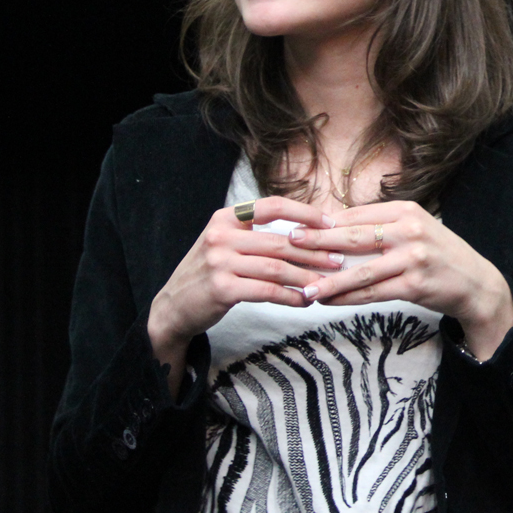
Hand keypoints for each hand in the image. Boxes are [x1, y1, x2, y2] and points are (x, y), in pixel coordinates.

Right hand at [148, 197, 341, 388]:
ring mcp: (220, 262)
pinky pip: (267, 291)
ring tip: (325, 282)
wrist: (174, 305)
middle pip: (279, 241)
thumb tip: (304, 232)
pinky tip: (303, 300)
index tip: (329, 222)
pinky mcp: (222, 289)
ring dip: (306, 277)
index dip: (303, 213)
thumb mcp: (224, 242)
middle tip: (337, 259)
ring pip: (276, 268)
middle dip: (313, 251)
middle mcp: (221, 235)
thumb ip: (256, 234)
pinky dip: (290, 297)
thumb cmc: (210, 272)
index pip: (271, 206)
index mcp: (225, 217)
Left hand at [288, 201, 512, 360]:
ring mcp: (413, 258)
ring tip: (304, 287)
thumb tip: (331, 226)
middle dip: (319, 242)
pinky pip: (373, 293)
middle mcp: (409, 230)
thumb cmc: (437, 254)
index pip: (356, 214)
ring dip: (329, 280)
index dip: (325, 222)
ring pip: (361, 271)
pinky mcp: (415, 285)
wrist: (475, 283)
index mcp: (405, 210)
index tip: (298, 225)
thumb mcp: (412, 229)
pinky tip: (329, 301)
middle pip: (354, 237)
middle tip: (290, 244)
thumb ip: (379, 226)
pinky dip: (348, 298)